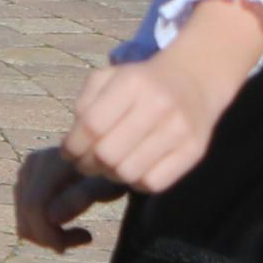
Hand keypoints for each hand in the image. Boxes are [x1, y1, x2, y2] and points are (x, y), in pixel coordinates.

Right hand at [12, 145, 124, 253]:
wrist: (110, 159)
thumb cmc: (113, 174)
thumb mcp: (105, 187)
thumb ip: (80, 198)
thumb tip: (50, 217)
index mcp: (50, 163)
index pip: (34, 205)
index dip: (44, 232)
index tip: (65, 249)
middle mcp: (33, 163)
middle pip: (26, 211)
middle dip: (46, 236)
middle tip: (82, 239)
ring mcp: (27, 170)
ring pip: (22, 215)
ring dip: (46, 233)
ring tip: (79, 234)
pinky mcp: (27, 178)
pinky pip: (24, 212)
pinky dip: (42, 226)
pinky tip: (65, 226)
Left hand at [61, 0, 262, 197]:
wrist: (193, 80)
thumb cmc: (140, 82)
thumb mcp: (108, 78)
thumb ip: (85, 104)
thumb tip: (73, 143)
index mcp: (131, 83)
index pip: (92, 125)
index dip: (73, 145)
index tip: (68, 152)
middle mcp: (158, 106)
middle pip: (107, 153)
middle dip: (88, 164)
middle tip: (85, 163)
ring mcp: (179, 130)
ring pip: (128, 172)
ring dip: (110, 175)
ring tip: (107, 166)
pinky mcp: (194, 151)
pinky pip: (154, 183)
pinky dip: (135, 183)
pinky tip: (132, 170)